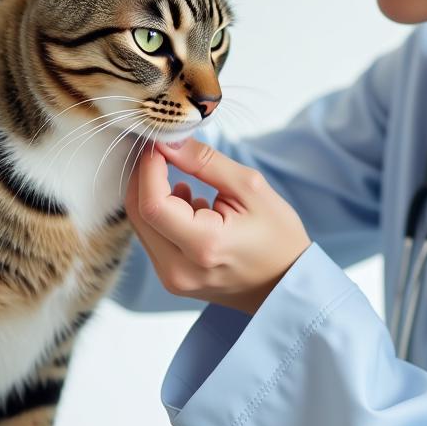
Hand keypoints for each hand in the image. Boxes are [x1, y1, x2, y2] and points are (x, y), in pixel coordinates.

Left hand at [125, 139, 311, 315]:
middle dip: (145, 178)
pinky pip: (153, 239)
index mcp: (204, 245)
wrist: (287, 284)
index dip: (148, 169)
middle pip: (139, 214)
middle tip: (165, 154)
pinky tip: (191, 206)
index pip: (152, 203)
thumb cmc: (278, 236)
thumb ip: (205, 162)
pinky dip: (163, 215)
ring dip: (154, 196)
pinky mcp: (172, 280)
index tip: (159, 145)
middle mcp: (180, 269)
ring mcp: (174, 280)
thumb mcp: (251, 188)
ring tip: (189, 184)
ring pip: (142, 226)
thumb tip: (169, 141)